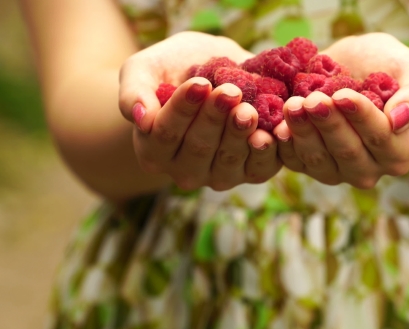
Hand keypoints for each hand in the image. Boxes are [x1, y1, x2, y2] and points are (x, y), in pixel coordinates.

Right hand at [119, 31, 281, 190]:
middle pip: (199, 148)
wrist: (213, 69)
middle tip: (229, 92)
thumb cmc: (172, 70)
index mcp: (153, 150)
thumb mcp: (144, 70)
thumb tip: (140, 118)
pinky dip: (266, 152)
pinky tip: (270, 133)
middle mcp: (184, 171)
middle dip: (215, 118)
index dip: (183, 109)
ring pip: (228, 159)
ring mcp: (218, 175)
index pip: (165, 133)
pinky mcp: (251, 172)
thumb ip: (134, 92)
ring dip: (239, 134)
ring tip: (248, 109)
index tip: (199, 83)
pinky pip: (258, 168)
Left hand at [273, 33, 408, 187]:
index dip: (361, 117)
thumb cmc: (390, 68)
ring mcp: (336, 171)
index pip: (380, 138)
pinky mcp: (308, 166)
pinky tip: (278, 125)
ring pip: (319, 159)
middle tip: (312, 100)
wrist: (355, 69)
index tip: (343, 96)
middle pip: (347, 152)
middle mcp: (368, 169)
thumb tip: (400, 121)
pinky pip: (295, 161)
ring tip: (292, 105)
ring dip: (303, 133)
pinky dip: (285, 144)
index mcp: (398, 153)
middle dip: (328, 125)